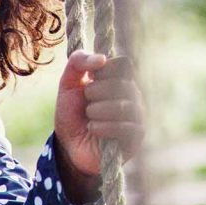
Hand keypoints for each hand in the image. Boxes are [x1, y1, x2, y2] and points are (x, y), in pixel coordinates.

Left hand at [52, 50, 141, 187]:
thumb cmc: (72, 113)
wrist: (69, 145)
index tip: (90, 79)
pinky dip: (103, 127)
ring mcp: (137, 117)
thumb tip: (102, 59)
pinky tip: (93, 129)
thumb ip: (78, 62)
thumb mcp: (68, 83)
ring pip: (123, 107)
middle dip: (94, 92)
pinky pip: (126, 128)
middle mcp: (134, 96)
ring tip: (89, 118)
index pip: (124, 64)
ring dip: (97, 111)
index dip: (103, 70)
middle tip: (87, 103)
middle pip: (122, 84)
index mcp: (121, 80)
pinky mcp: (135, 138)